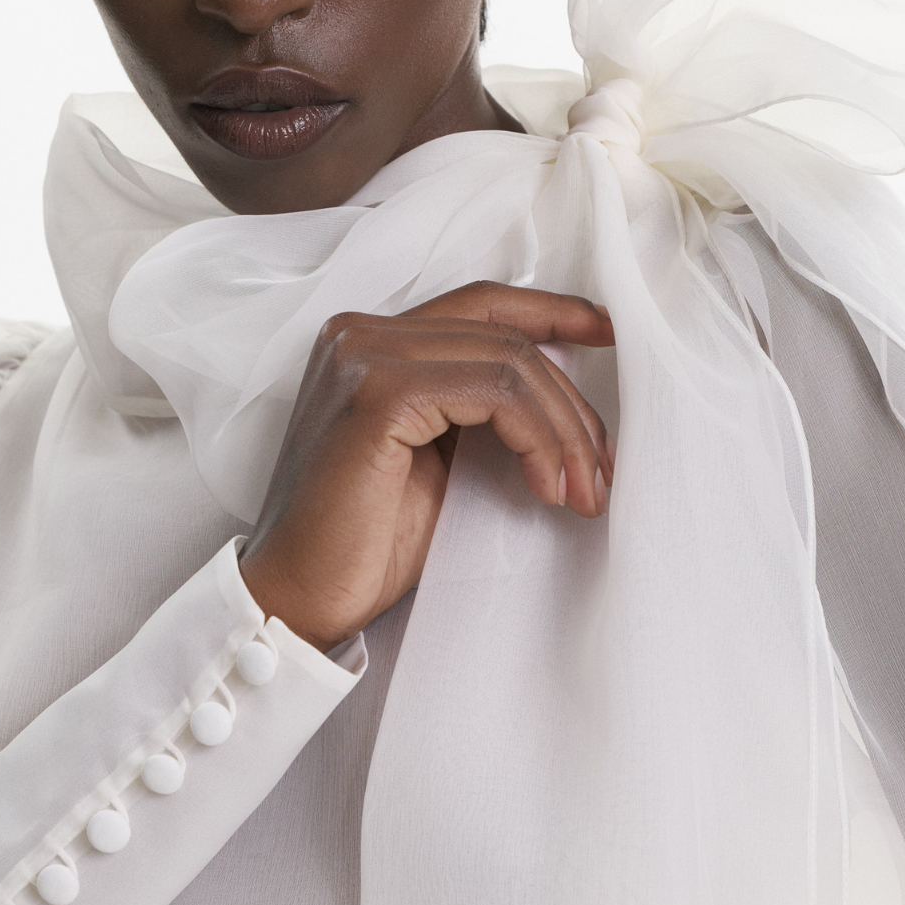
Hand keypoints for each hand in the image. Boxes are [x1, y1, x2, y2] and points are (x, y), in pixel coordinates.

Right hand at [238, 282, 614, 651]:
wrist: (297, 598)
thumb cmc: (363, 543)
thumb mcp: (438, 459)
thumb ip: (477, 410)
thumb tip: (566, 400)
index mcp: (370, 343)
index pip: (480, 305)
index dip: (552, 313)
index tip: (608, 334)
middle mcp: (360, 333)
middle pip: (505, 337)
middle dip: (571, 407)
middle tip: (602, 473)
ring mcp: (364, 356)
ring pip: (509, 362)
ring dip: (564, 432)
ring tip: (582, 492)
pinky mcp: (378, 393)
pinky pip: (493, 392)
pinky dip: (537, 439)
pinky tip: (546, 488)